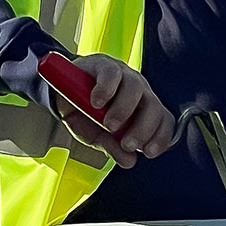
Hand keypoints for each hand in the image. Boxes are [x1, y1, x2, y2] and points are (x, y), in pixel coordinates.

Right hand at [52, 53, 174, 168]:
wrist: (62, 92)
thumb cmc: (87, 114)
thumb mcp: (98, 136)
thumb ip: (113, 147)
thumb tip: (129, 161)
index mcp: (143, 108)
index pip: (163, 120)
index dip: (161, 137)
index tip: (149, 152)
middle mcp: (139, 90)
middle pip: (152, 106)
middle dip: (143, 128)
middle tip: (127, 144)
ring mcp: (124, 75)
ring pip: (135, 88)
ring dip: (124, 109)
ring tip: (109, 125)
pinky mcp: (104, 64)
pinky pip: (112, 74)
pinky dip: (106, 89)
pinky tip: (97, 102)